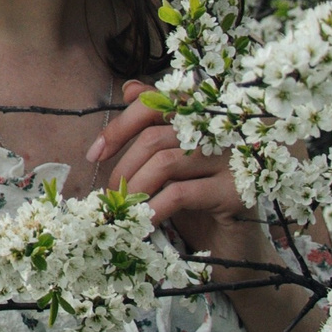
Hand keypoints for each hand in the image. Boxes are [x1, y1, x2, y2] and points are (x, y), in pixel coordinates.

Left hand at [86, 80, 274, 266]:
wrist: (236, 243)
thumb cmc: (200, 199)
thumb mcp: (173, 163)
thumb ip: (155, 126)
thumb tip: (130, 88)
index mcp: (203, 116)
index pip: (155, 103)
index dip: (120, 127)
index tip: (95, 154)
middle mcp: (221, 131)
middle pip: (154, 137)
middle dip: (123, 168)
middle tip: (110, 195)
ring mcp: (232, 159)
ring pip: (164, 163)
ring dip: (134, 190)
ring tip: (124, 210)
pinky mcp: (235, 191)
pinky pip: (179, 193)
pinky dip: (152, 209)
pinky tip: (143, 223)